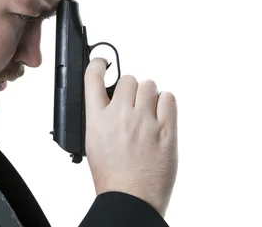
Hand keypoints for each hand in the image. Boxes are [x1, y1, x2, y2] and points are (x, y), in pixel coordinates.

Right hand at [84, 57, 177, 216]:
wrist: (131, 199)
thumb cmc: (112, 177)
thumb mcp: (93, 143)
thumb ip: (100, 118)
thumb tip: (109, 101)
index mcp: (97, 120)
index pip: (93, 77)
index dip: (98, 64)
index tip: (103, 63)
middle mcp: (120, 116)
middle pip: (129, 79)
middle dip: (130, 88)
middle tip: (132, 103)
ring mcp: (145, 121)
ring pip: (149, 85)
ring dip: (148, 94)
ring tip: (147, 111)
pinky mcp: (166, 129)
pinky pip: (168, 98)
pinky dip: (165, 103)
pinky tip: (160, 115)